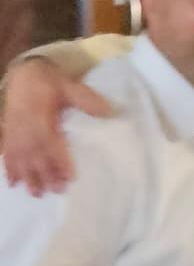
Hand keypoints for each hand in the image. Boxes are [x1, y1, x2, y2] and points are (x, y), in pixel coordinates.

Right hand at [1, 59, 109, 195]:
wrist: (23, 72)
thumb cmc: (49, 81)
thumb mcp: (69, 85)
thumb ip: (87, 99)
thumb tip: (110, 112)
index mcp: (41, 115)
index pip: (50, 141)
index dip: (59, 159)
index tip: (69, 177)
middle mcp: (26, 126)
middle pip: (35, 153)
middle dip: (44, 173)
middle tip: (56, 190)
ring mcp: (15, 130)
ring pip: (20, 157)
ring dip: (27, 176)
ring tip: (36, 194)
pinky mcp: (8, 132)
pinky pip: (6, 153)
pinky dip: (8, 169)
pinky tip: (12, 184)